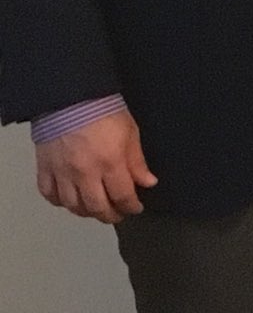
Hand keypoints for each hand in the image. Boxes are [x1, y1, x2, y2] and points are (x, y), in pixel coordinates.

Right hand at [35, 109, 156, 222]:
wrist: (70, 98)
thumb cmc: (104, 111)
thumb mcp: (131, 133)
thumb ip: (137, 162)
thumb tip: (148, 182)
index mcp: (110, 163)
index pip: (122, 197)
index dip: (131, 207)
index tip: (136, 208)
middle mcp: (85, 173)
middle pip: (97, 207)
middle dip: (110, 215)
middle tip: (117, 214)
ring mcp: (62, 173)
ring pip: (73, 206)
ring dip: (86, 212)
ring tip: (96, 209)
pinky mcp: (45, 168)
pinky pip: (49, 194)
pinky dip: (60, 202)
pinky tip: (70, 200)